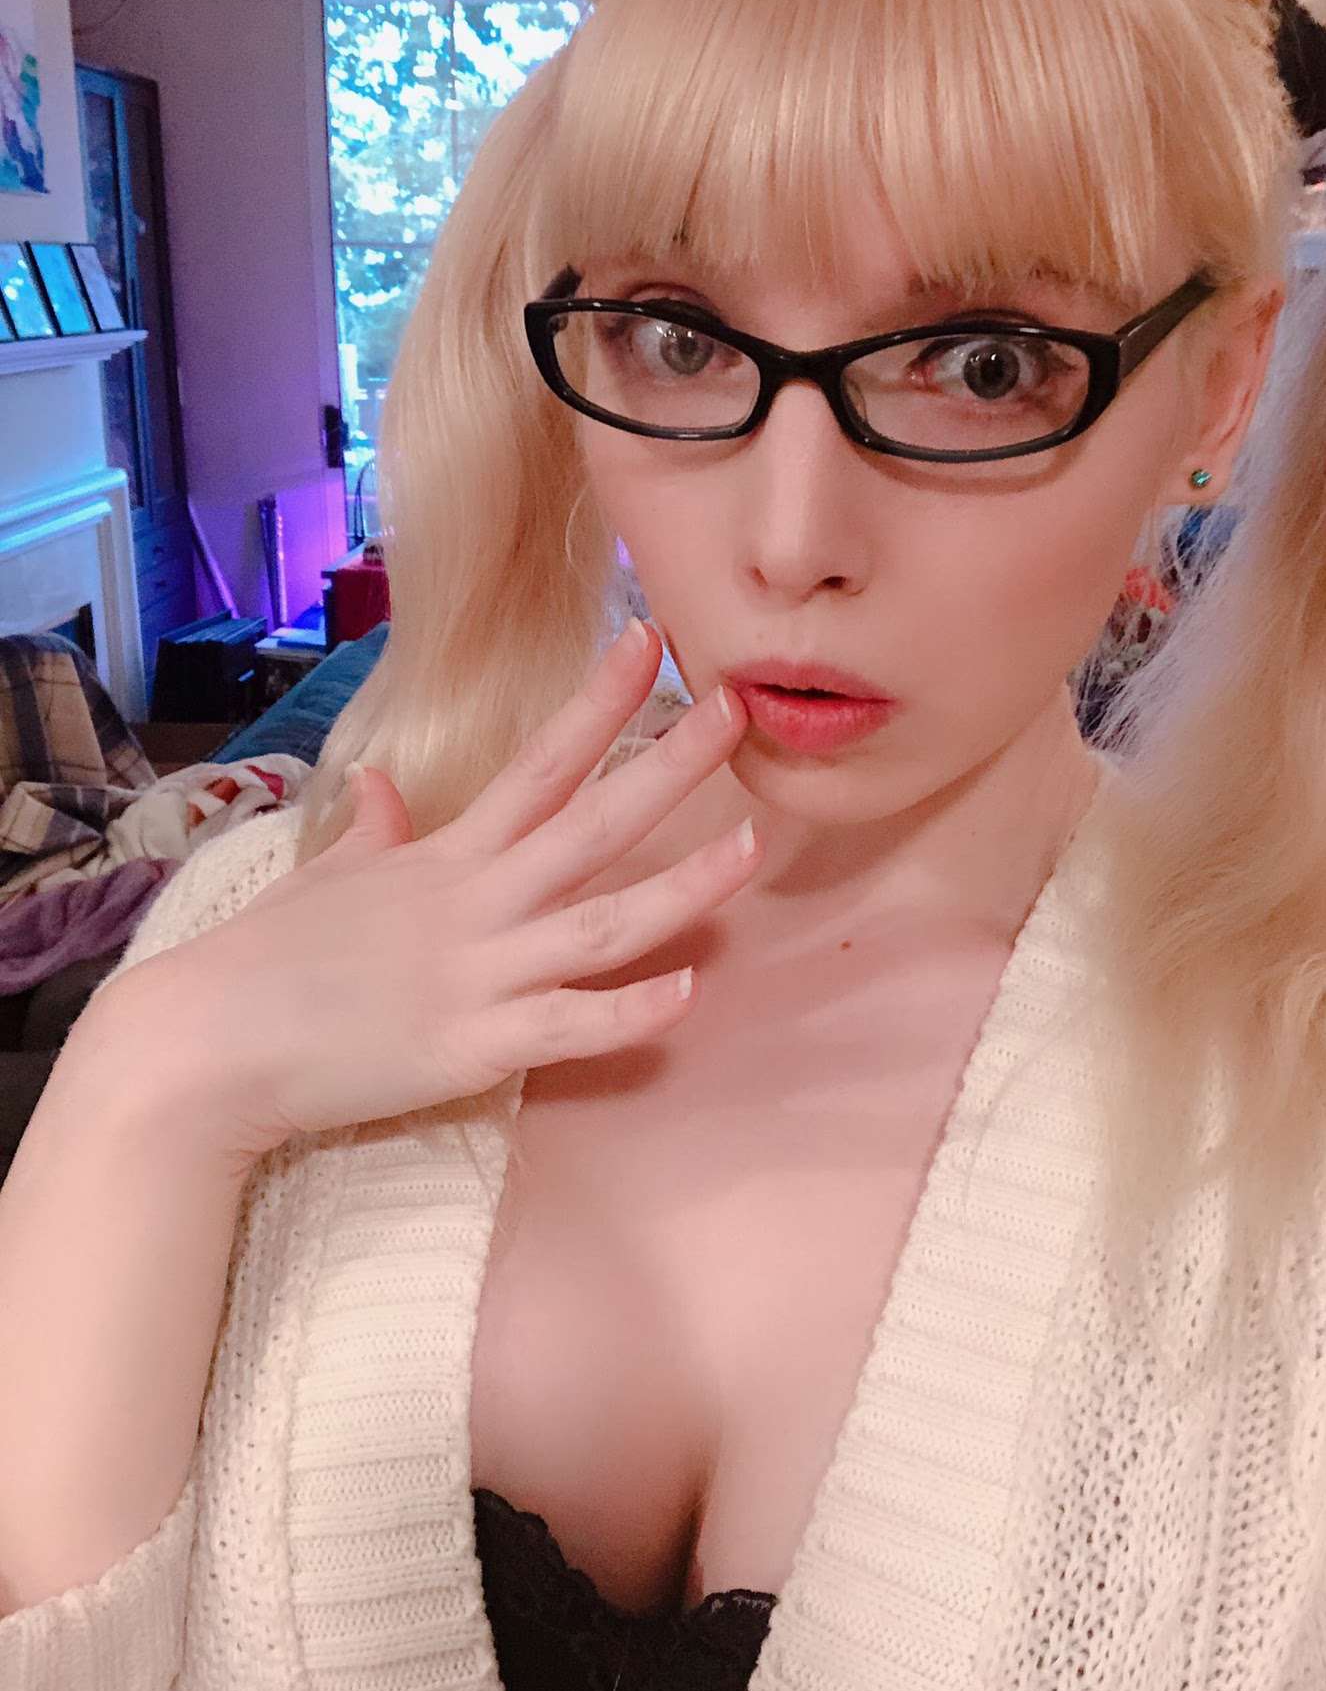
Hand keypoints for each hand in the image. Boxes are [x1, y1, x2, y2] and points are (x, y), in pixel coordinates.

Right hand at [121, 622, 759, 1162]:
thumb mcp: (327, 879)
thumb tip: (382, 786)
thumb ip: (373, 834)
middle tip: (737, 712)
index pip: (541, 763)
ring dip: (683, 886)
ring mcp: (478, 972)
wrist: (208, 1044)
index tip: (652, 644)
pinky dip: (626, 1012)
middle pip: (592, 823)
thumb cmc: (268, 959)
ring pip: (602, 922)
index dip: (600, 702)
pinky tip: (689, 992)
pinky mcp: (471, 1047)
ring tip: (752, 845)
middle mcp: (476, 901)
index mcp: (447, 857)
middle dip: (670, 766)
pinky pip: (565, 1027)